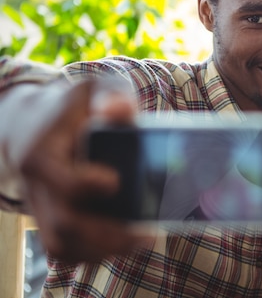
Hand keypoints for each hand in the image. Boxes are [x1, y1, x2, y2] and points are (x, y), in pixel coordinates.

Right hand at [4, 79, 152, 261]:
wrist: (33, 122)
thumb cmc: (72, 105)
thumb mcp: (91, 89)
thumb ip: (110, 95)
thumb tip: (122, 111)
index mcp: (42, 154)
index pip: (60, 180)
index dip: (86, 185)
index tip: (115, 181)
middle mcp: (36, 186)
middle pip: (63, 224)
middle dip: (107, 234)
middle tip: (146, 233)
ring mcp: (40, 206)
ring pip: (61, 244)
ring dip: (103, 250)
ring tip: (141, 241)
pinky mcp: (49, 218)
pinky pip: (63, 249)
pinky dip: (92, 253)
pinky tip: (124, 244)